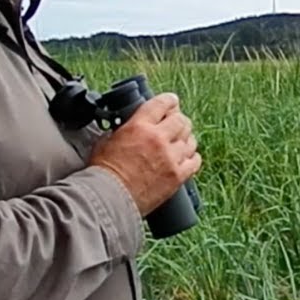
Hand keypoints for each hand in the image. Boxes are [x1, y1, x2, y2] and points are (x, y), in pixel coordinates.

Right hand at [88, 93, 199, 216]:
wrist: (109, 198)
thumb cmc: (103, 173)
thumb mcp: (106, 141)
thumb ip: (121, 131)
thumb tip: (126, 129)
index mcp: (140, 125)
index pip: (162, 103)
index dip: (170, 101)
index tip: (172, 102)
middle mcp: (159, 138)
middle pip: (181, 120)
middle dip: (178, 120)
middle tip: (175, 125)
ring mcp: (171, 157)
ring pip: (191, 140)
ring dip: (186, 139)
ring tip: (179, 143)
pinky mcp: (178, 176)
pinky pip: (195, 161)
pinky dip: (192, 158)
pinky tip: (186, 159)